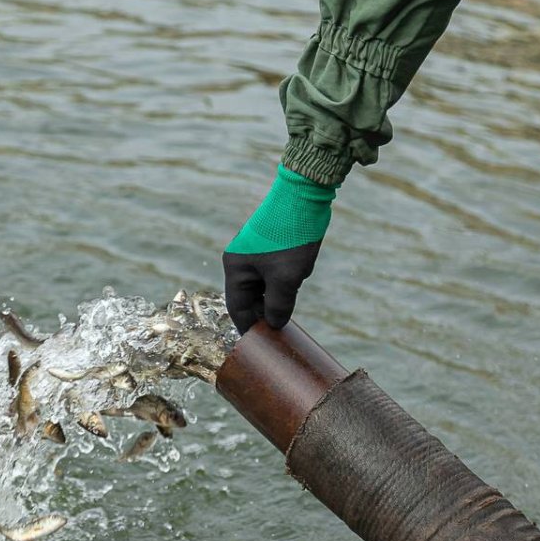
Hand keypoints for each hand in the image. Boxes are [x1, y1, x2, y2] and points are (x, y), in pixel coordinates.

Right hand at [222, 165, 335, 332]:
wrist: (304, 195)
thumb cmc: (291, 237)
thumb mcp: (287, 279)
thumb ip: (279, 305)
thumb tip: (275, 325)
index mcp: (235, 267)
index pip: (238, 308)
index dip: (250, 327)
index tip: (262, 345)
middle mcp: (239, 260)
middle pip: (248, 297)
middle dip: (264, 313)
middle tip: (279, 332)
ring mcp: (254, 252)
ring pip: (262, 285)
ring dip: (275, 298)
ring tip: (289, 310)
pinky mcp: (268, 246)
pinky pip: (271, 273)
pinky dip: (280, 284)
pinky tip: (295, 286)